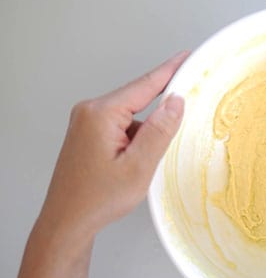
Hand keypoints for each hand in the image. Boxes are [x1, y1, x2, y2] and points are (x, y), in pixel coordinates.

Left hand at [40, 50, 188, 235]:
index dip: (170, 71)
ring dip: (146, 130)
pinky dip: (136, 136)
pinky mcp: (88, 133)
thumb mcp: (139, 167)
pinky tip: (135, 161)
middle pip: (137, 98)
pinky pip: (121, 124)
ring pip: (131, 114)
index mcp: (101, 114)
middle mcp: (90, 112)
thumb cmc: (98, 199)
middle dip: (161, 107)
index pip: (144, 85)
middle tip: (184, 114)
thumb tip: (175, 102)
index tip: (187, 57)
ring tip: (143, 161)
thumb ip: (159, 131)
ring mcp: (86, 122)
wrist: (67, 221)